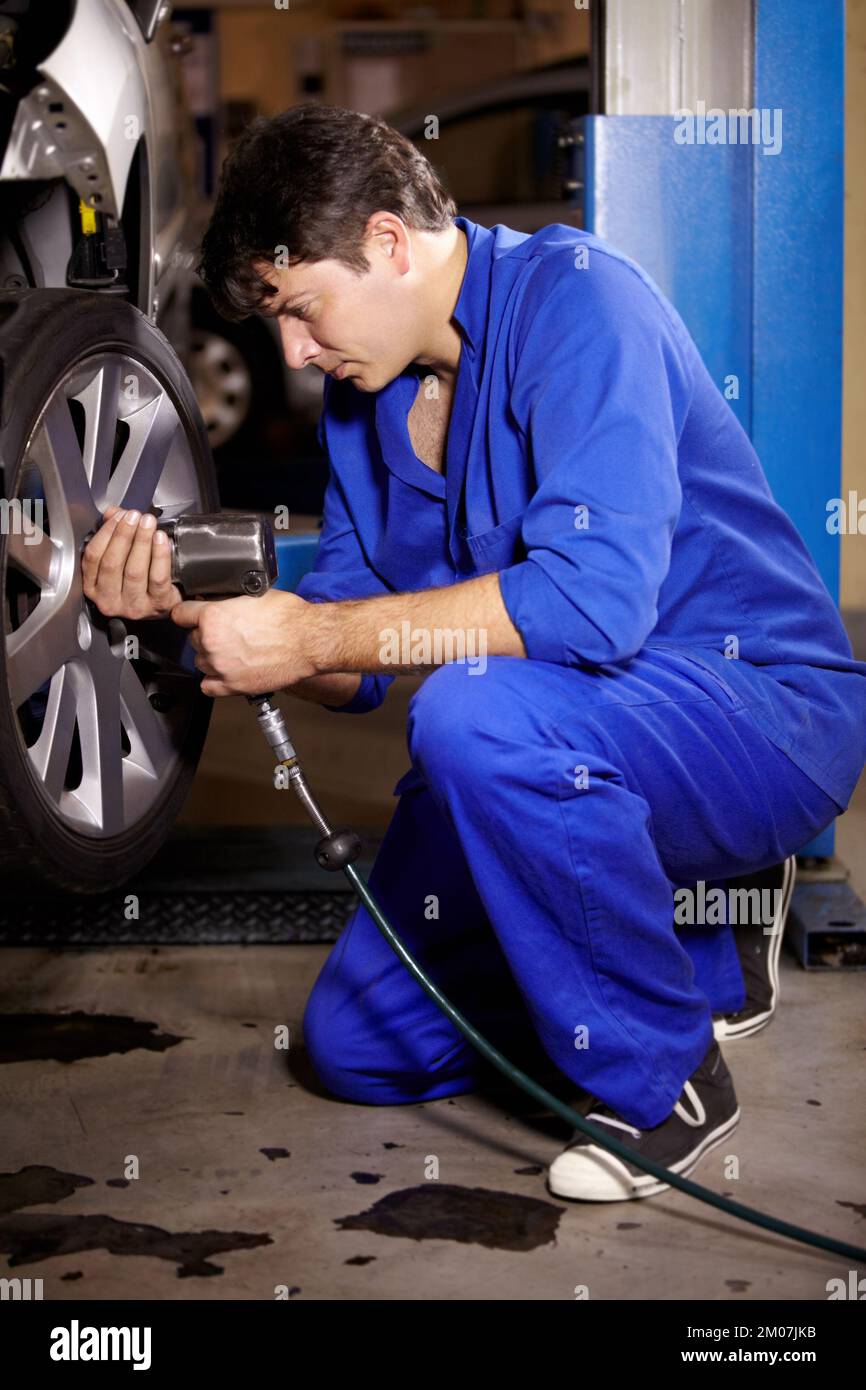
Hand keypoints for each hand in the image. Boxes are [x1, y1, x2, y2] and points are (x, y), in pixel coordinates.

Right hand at [81, 507, 180, 619]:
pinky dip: (159, 555)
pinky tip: (161, 539)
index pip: (92, 558)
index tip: (118, 516)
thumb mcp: (121, 558)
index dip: (105, 533)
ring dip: (141, 541)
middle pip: (112, 563)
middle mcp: (110, 600)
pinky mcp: (157, 605)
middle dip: (123, 535)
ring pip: (134, 570)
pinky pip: (157, 577)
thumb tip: (113, 513)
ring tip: (147, 523)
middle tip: (134, 516)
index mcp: (94, 587)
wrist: (165, 602)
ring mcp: (133, 605)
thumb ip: (113, 533)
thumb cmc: (140, 580)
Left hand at [171, 589, 320, 696]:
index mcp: (212, 617)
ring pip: (200, 661)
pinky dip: (214, 679)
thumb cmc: (288, 616)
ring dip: (211, 656)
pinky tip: (226, 671)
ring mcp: (221, 667)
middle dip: (205, 634)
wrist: (309, 640)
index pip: (180, 614)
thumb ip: (226, 600)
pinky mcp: (233, 686)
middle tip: (226, 632)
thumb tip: (214, 600)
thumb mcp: (252, 595)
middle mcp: (211, 643)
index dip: (188, 613)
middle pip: (192, 638)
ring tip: (231, 651)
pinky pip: (207, 686)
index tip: (191, 615)